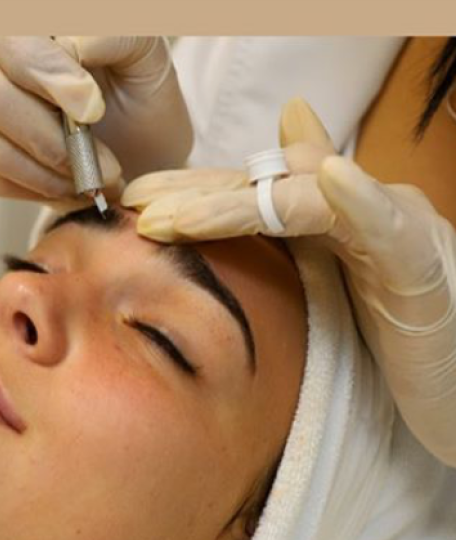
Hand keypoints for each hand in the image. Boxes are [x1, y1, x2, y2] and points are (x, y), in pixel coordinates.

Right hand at [0, 36, 192, 203]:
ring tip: (98, 177)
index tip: (92, 109)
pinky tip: (74, 184)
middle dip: (49, 136)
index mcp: (36, 31)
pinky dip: (43, 189)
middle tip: (104, 160)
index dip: (44, 73)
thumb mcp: (145, 56)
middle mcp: (2, 66)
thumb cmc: (143, 98)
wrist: (145, 154)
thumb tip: (71, 51)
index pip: (9, 37)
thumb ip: (113, 37)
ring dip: (53, 171)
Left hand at [123, 97, 455, 466]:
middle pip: (269, 186)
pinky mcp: (423, 269)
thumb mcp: (323, 298)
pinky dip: (364, 202)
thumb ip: (278, 258)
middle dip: (197, 194)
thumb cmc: (389, 344)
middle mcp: (357, 212)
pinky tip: (336, 179)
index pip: (251, 191)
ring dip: (240, 204)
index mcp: (326, 223)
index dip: (192, 190)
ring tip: (181, 214)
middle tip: (137, 207)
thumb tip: (231, 228)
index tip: (133, 200)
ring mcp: (392, 232)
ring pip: (311, 201)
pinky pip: (392, 230)